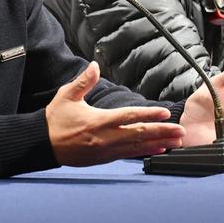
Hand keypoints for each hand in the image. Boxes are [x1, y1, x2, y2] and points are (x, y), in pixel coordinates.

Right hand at [45, 61, 185, 165]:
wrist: (42, 144)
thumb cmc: (55, 119)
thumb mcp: (67, 96)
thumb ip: (84, 81)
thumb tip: (95, 64)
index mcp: (98, 120)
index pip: (128, 117)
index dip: (148, 115)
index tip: (164, 113)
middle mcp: (105, 137)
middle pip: (139, 134)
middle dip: (161, 132)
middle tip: (181, 132)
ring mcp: (106, 150)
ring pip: (137, 146)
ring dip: (158, 143)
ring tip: (176, 142)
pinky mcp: (104, 158)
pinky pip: (129, 154)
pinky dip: (145, 152)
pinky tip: (158, 150)